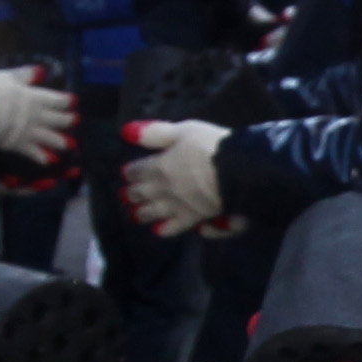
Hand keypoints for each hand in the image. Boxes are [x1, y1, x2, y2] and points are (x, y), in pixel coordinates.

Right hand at [0, 66, 75, 160]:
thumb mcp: (6, 76)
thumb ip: (24, 75)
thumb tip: (42, 71)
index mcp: (34, 97)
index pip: (55, 99)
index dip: (66, 100)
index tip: (74, 101)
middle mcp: (35, 116)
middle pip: (56, 119)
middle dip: (68, 120)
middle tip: (77, 120)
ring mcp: (28, 132)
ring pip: (50, 137)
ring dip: (61, 141)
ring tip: (70, 145)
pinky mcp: (18, 145)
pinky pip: (34, 153)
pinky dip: (42, 157)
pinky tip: (49, 160)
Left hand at [122, 118, 238, 235]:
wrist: (237, 174)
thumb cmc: (211, 147)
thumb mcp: (183, 130)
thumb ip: (155, 133)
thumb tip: (126, 132)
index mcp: (159, 166)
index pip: (138, 170)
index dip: (130, 171)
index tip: (125, 173)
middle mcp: (163, 189)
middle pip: (142, 192)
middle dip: (131, 194)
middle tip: (124, 196)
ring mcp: (177, 206)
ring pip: (153, 212)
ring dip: (141, 213)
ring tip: (134, 215)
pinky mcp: (193, 219)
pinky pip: (175, 227)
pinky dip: (165, 230)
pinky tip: (159, 231)